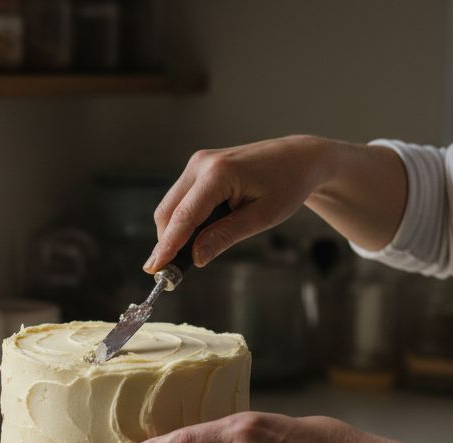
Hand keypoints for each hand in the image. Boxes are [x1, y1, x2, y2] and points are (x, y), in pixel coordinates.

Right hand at [145, 136, 329, 272]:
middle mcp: (201, 164)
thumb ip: (225, 236)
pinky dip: (184, 222)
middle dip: (167, 243)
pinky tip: (200, 236)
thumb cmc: (287, 186)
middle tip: (170, 273)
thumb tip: (196, 258)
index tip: (154, 269)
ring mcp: (197, 164)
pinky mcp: (198, 168)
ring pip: (171, 207)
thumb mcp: (262, 217)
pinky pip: (181, 200)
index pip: (184, 216)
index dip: (167, 246)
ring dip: (175, 233)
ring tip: (191, 256)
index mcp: (219, 173)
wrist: (298, 159)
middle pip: (168, 212)